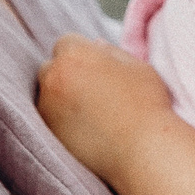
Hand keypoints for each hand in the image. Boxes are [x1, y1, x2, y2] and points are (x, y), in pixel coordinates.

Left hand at [36, 34, 170, 182]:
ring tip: (91, 113)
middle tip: (93, 92)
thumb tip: (95, 45)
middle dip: (67, 74)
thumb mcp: (137, 66)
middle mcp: (53, 77)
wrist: (143, 151)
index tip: (97, 70)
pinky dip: (61, 121)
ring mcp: (47, 107)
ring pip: (48, 95)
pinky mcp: (48, 134)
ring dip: (61, 98)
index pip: (67, 43)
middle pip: (52, 68)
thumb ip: (111, 51)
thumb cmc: (147, 105)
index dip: (83, 55)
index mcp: (74, 55)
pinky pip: (49, 120)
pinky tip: (86, 130)